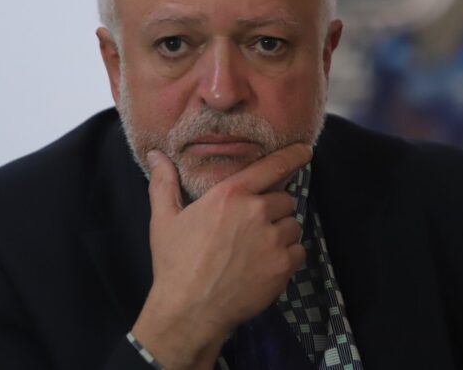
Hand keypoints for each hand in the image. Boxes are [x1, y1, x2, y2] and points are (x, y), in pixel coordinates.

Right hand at [131, 144, 310, 369]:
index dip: (293, 156)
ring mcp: (272, 240)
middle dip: (273, 210)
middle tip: (253, 227)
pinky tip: (266, 265)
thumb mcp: (164, 219)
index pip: (271, 166)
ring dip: (281, 234)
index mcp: (229, 195)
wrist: (189, 311)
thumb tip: (155, 155)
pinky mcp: (282, 267)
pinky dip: (287, 258)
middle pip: (284, 200)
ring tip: (258, 249)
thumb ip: (164, 183)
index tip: (306, 151)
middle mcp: (255, 212)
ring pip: (293, 226)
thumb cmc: (175, 263)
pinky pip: (298, 252)